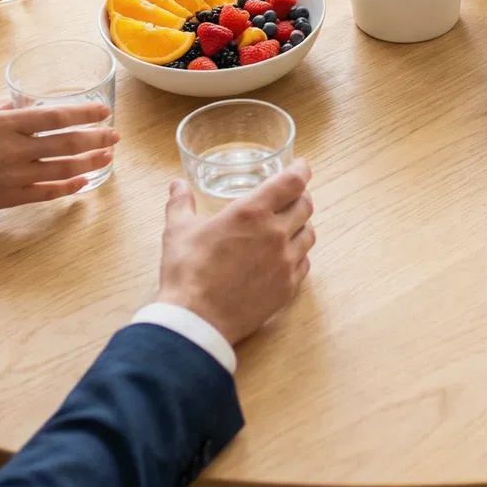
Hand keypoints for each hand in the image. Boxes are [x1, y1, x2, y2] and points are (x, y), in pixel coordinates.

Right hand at [0, 101, 117, 221]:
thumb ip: (4, 108)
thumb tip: (24, 102)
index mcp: (6, 123)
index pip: (57, 116)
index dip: (85, 113)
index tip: (104, 111)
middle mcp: (16, 148)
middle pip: (68, 142)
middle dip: (97, 137)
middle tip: (115, 135)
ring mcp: (15, 175)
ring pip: (64, 168)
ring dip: (91, 161)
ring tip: (108, 156)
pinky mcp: (12, 197)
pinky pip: (48, 192)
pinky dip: (69, 187)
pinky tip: (84, 182)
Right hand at [156, 159, 315, 345]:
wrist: (197, 319)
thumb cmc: (187, 271)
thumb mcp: (178, 230)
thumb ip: (180, 203)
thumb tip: (177, 185)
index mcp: (252, 212)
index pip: (292, 182)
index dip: (301, 170)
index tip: (301, 166)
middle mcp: (276, 233)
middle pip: (305, 206)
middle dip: (301, 196)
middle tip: (292, 196)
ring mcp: (285, 262)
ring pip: (309, 235)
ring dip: (302, 225)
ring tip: (291, 225)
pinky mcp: (287, 287)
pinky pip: (304, 264)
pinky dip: (299, 254)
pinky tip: (287, 256)